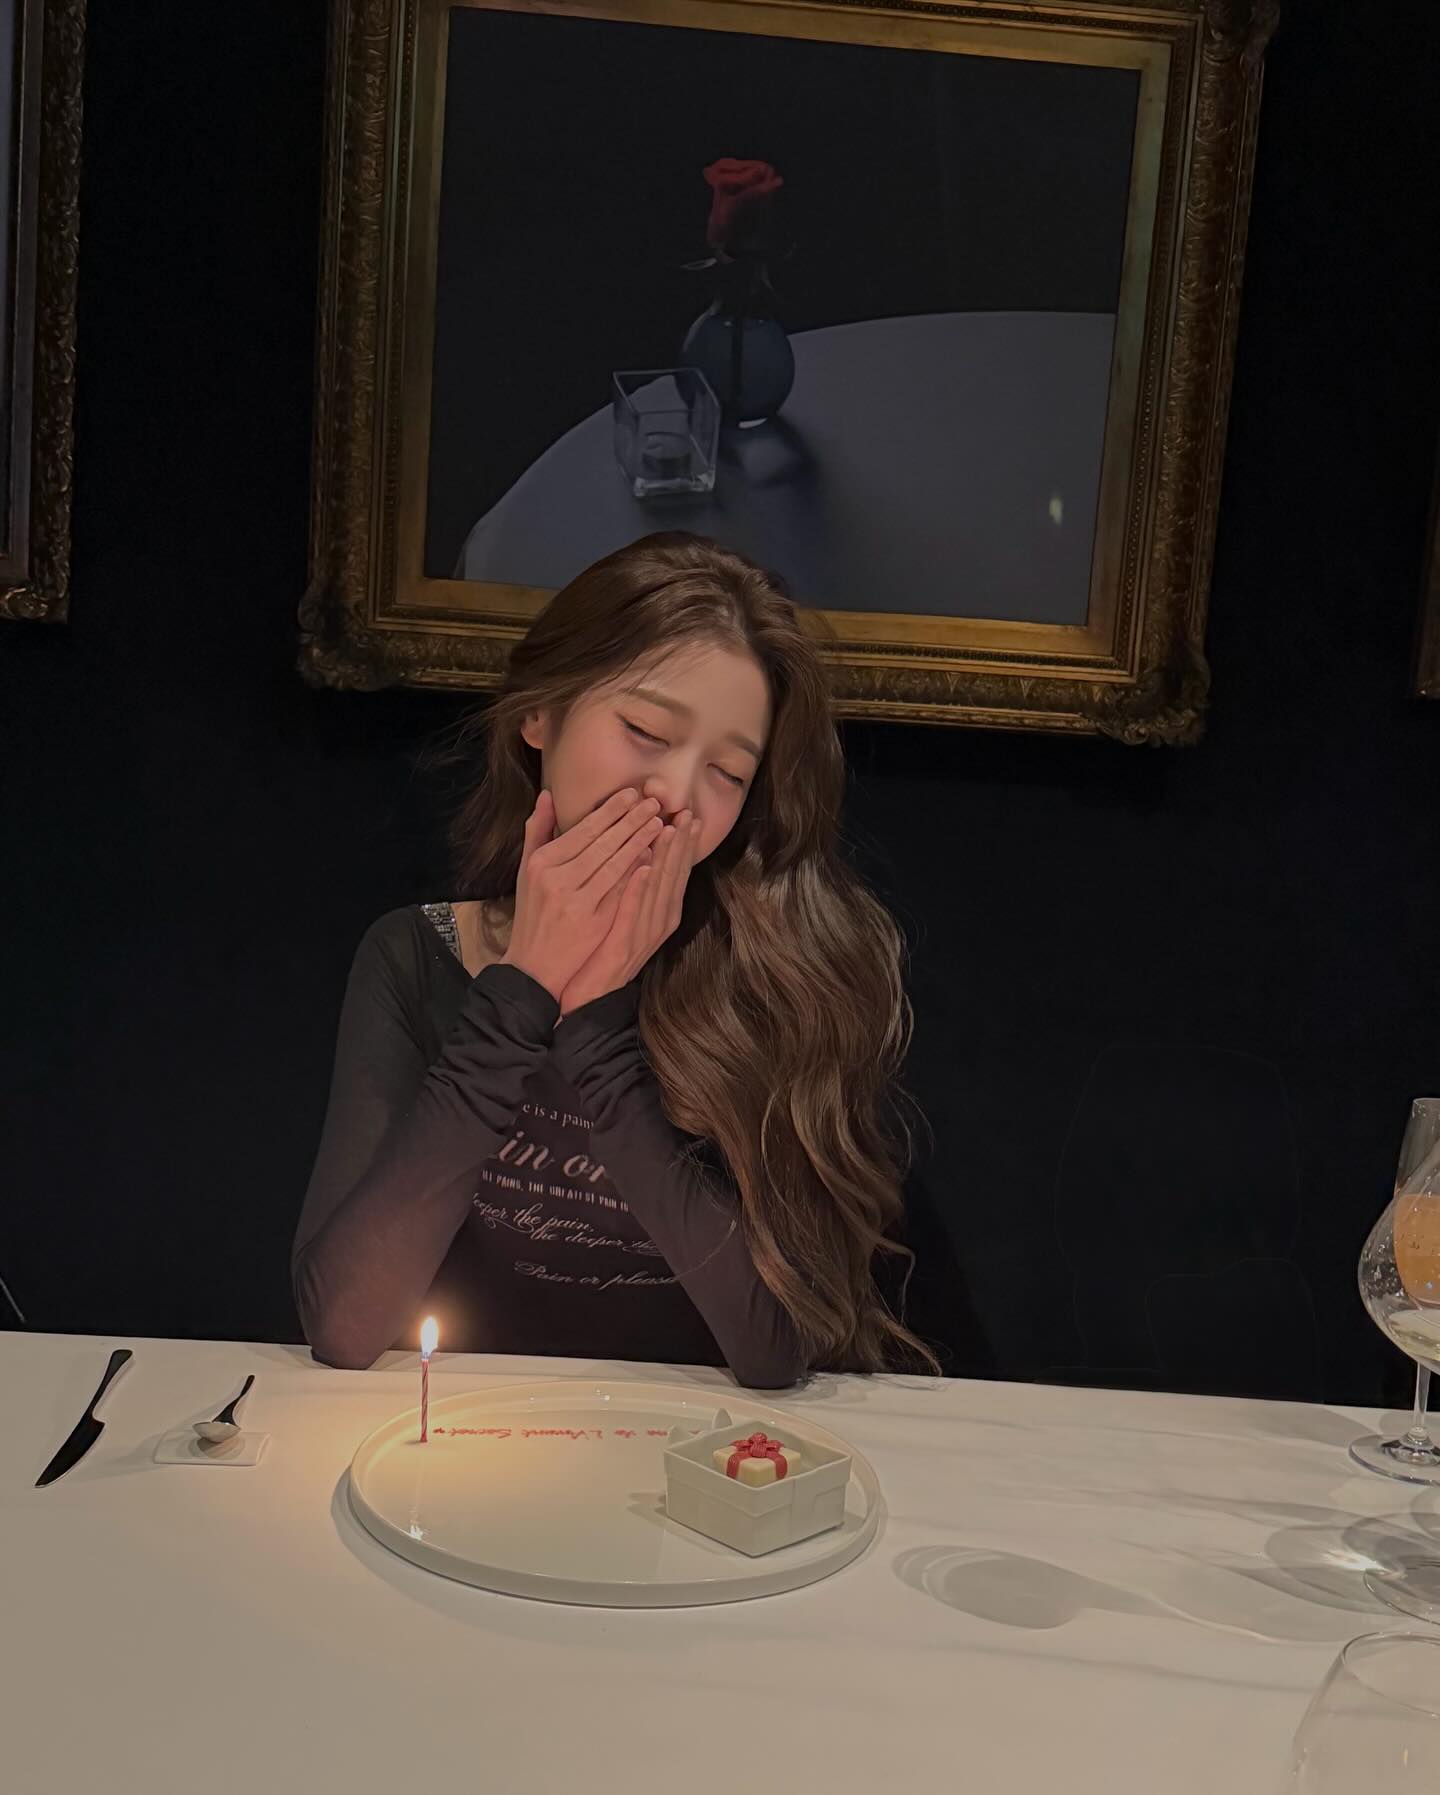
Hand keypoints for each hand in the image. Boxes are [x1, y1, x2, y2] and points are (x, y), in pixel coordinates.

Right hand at [501, 787, 664, 1001]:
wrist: (534, 966)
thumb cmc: (534, 912)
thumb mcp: (527, 871)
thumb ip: (537, 831)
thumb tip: (547, 795)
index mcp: (543, 862)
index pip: (583, 829)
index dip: (610, 810)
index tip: (632, 794)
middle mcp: (556, 879)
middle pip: (601, 843)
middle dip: (631, 820)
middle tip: (655, 802)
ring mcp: (575, 901)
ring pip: (614, 864)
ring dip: (639, 841)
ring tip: (659, 823)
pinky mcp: (591, 922)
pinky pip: (619, 891)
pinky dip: (636, 872)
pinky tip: (652, 856)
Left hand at [557, 811, 701, 1016]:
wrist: (588, 992)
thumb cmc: (603, 948)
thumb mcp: (624, 912)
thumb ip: (635, 883)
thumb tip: (642, 848)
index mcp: (661, 912)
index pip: (676, 872)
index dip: (684, 845)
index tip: (689, 815)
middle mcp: (659, 922)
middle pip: (674, 877)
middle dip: (682, 844)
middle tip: (688, 813)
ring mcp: (644, 935)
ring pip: (659, 891)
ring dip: (665, 860)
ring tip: (670, 831)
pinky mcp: (624, 945)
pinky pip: (634, 913)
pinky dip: (640, 891)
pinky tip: (644, 870)